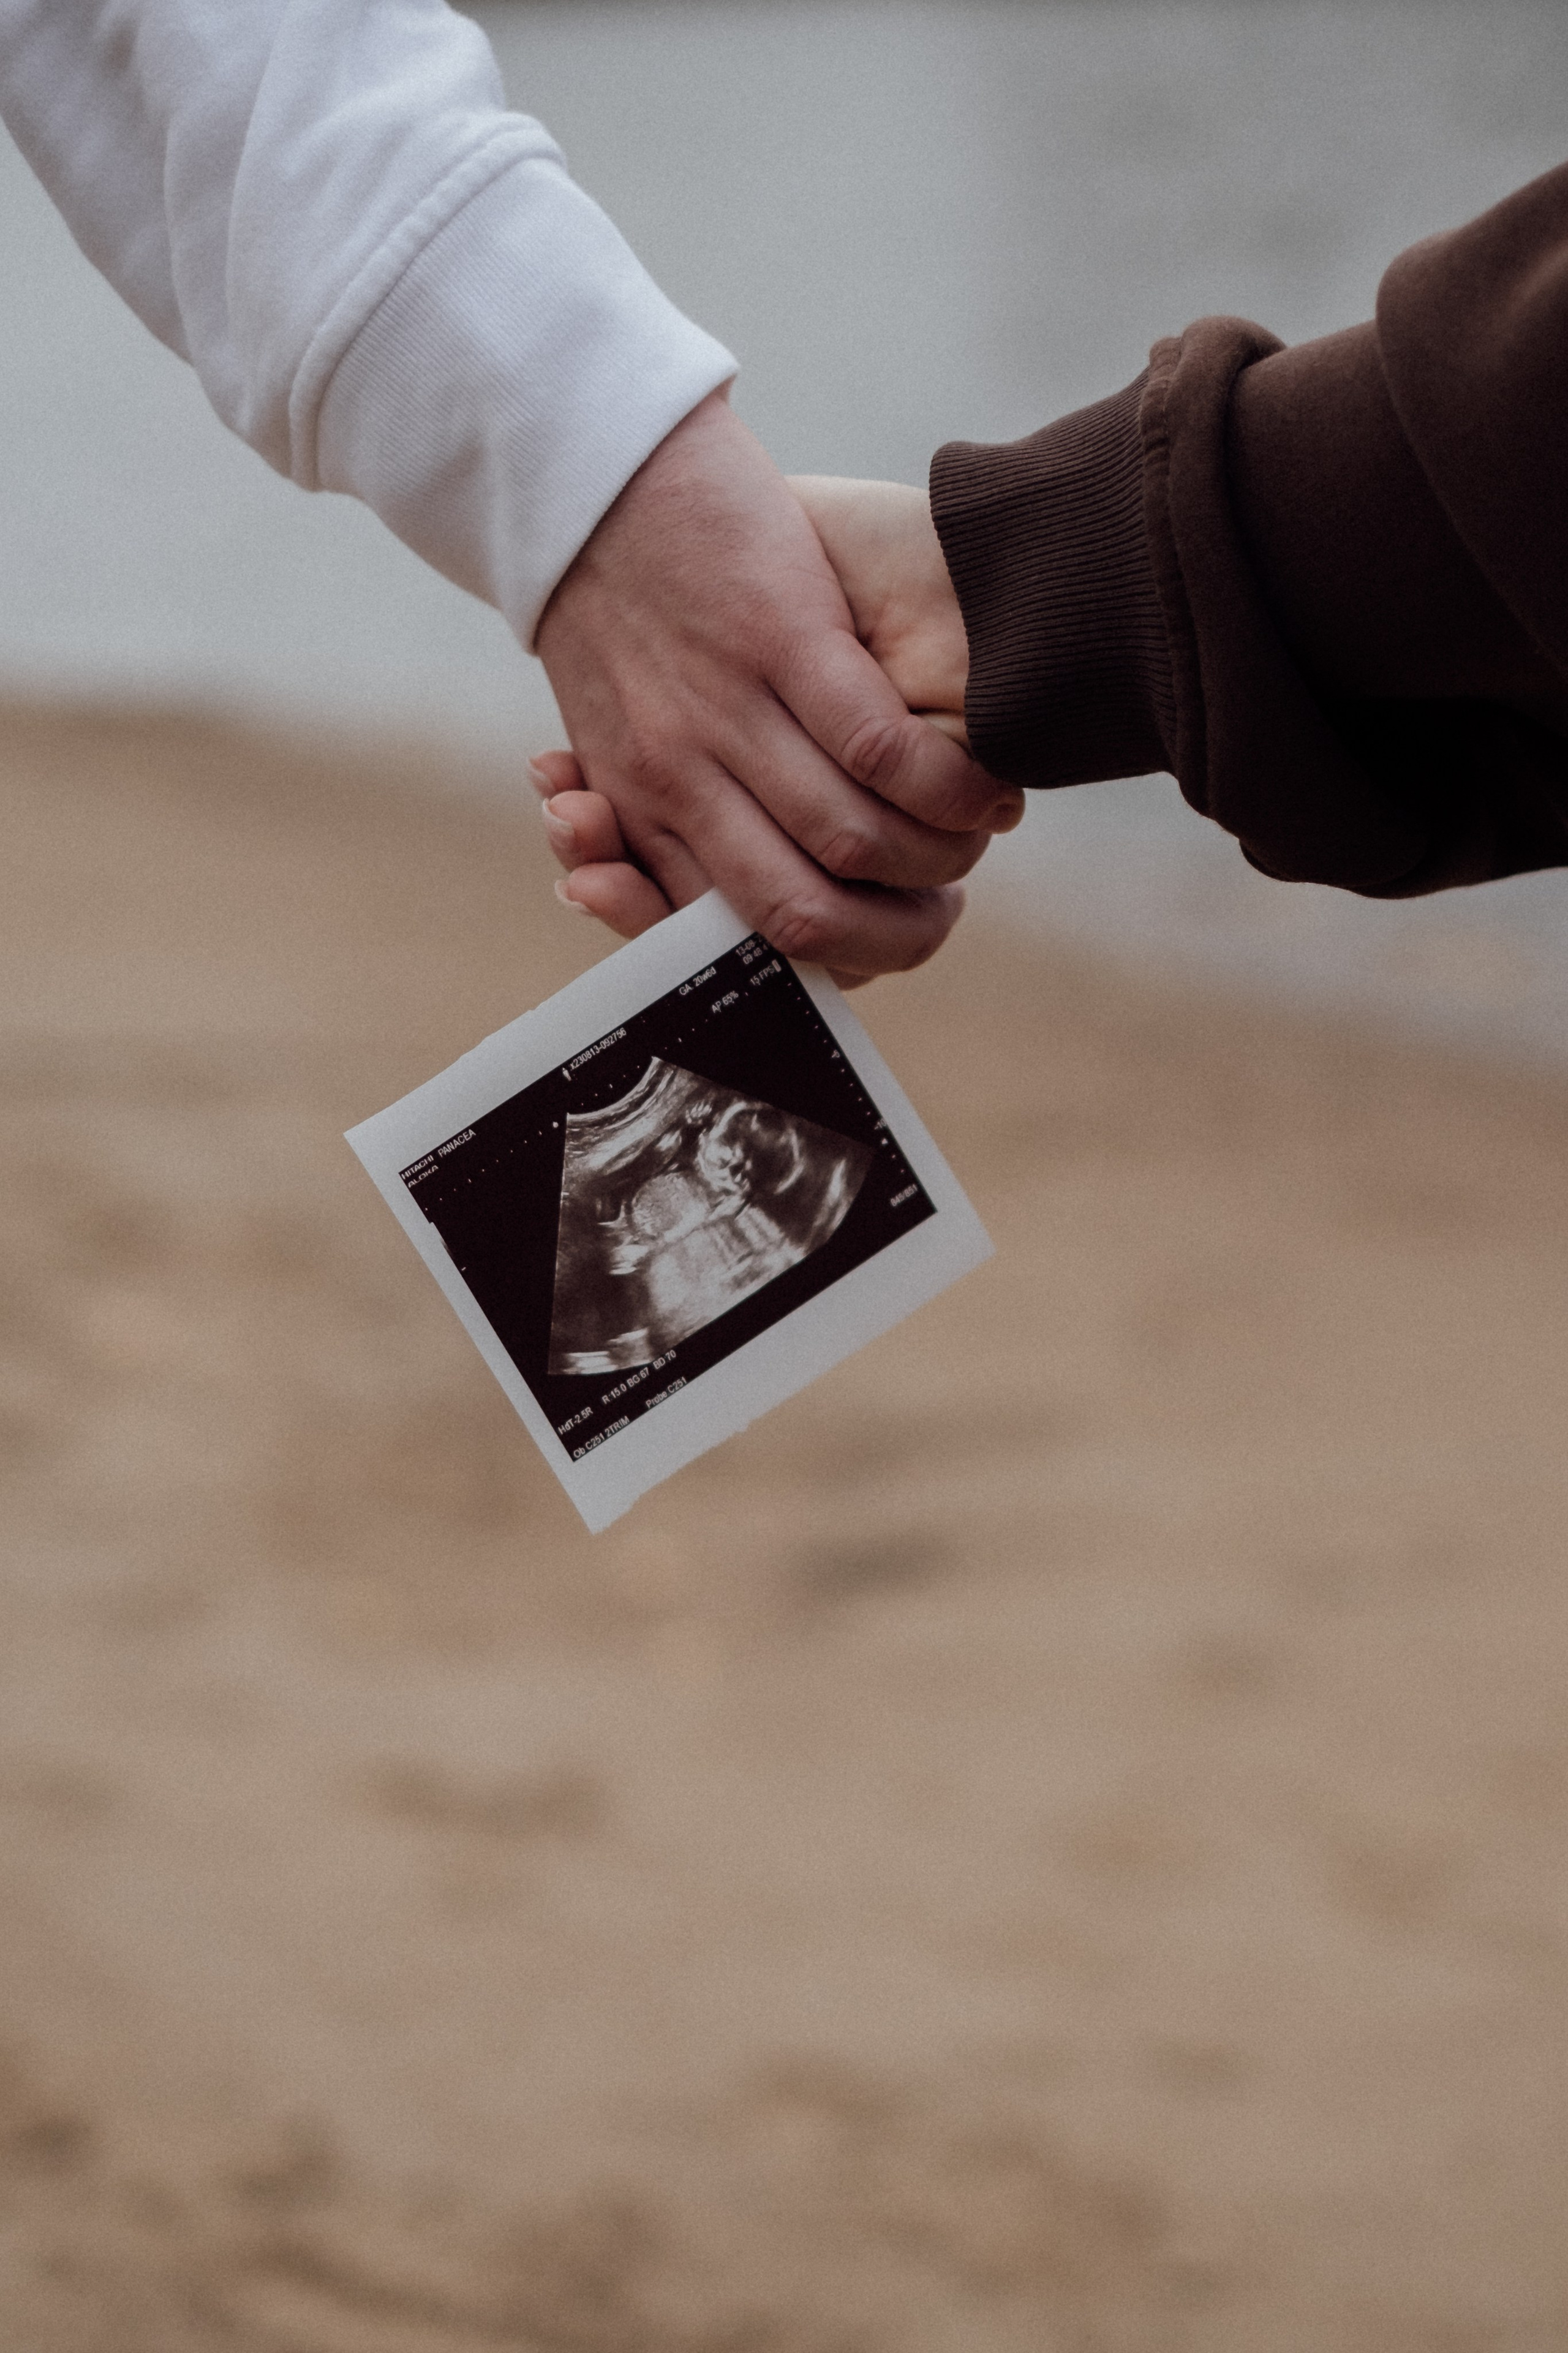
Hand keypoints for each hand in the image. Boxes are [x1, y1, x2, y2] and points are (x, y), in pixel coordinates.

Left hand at [534, 393, 1015, 978]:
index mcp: (641, 808)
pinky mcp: (782, 636)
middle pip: (799, 912)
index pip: (728, 934)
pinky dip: (943, 783)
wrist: (593, 471)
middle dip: (885, 929)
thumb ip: (663, 819)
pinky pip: (877, 746)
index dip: (819, 957)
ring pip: (847, 838)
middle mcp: (680, 777)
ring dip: (932, 857)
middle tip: (939, 902)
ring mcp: (730, 709)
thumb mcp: (614, 733)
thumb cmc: (615, 608)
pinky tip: (981, 788)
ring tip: (976, 839)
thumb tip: (726, 904)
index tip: (877, 932)